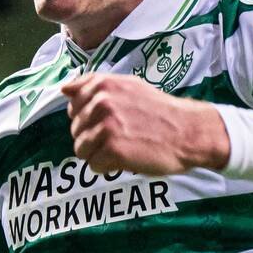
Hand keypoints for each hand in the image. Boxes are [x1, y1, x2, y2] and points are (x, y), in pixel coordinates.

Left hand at [61, 73, 229, 175]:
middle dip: (94, 137)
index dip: (89, 117)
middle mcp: (101, 102)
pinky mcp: (112, 150)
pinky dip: (107, 167)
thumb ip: (95, 86)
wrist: (188, 131)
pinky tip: (125, 159)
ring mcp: (106, 127)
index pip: (73, 105)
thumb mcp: (129, 87)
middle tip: (121, 136)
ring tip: (122, 148)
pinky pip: (93, 165)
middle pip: (76, 130)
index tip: (110, 120)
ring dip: (99, 153)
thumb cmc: (159, 111)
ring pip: (81, 149)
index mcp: (103, 85)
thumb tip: (64, 88)